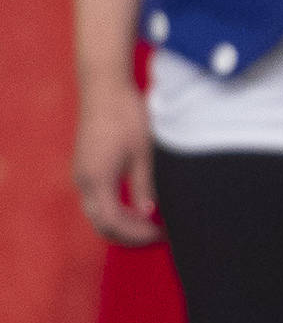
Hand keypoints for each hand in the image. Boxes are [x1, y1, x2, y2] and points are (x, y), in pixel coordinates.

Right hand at [73, 75, 158, 243]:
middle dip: (128, 234)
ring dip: (121, 223)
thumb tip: (148, 213)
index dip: (136, 233)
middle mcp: (83, 180)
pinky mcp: (85, 166)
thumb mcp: (143, 154)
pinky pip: (96, 198)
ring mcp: (81, 173)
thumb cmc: (126, 117)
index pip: (114, 222)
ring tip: (149, 224)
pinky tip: (136, 207)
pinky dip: (114, 209)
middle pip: (101, 223)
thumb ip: (144, 186)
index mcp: (97, 180)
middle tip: (156, 235)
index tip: (160, 234)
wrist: (105, 88)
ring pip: (97, 212)